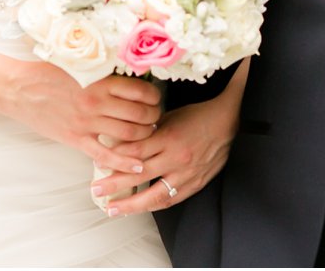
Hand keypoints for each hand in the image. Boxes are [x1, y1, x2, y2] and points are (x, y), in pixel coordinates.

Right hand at [0, 53, 160, 173]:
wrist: (19, 88)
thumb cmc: (48, 73)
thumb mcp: (80, 65)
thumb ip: (103, 70)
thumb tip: (128, 71)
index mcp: (101, 81)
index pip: (142, 91)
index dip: (155, 97)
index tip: (155, 99)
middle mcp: (98, 102)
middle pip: (140, 115)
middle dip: (153, 118)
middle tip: (155, 118)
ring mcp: (87, 123)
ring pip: (128, 134)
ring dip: (144, 136)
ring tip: (147, 134)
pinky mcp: (76, 139)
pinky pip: (105, 155)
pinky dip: (124, 162)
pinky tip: (138, 165)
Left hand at [92, 91, 240, 215]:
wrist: (228, 122)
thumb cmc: (197, 116)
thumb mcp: (170, 115)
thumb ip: (149, 130)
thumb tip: (124, 140)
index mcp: (169, 137)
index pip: (136, 151)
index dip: (116, 159)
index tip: (99, 164)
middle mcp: (176, 158)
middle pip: (140, 175)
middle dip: (115, 184)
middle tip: (97, 190)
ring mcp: (186, 173)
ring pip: (155, 195)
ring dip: (132, 205)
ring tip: (114, 210)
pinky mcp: (195, 183)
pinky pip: (172, 199)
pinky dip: (154, 205)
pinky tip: (140, 209)